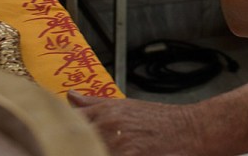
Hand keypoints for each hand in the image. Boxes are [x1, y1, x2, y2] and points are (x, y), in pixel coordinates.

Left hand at [68, 91, 202, 155]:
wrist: (193, 130)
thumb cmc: (162, 121)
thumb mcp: (126, 107)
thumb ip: (94, 105)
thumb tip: (70, 97)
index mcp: (104, 113)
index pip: (69, 125)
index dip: (61, 137)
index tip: (53, 143)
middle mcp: (108, 127)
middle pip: (77, 143)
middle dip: (73, 148)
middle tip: (72, 148)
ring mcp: (120, 146)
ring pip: (90, 150)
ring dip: (90, 151)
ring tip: (96, 150)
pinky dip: (107, 155)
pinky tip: (117, 154)